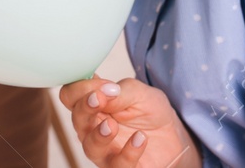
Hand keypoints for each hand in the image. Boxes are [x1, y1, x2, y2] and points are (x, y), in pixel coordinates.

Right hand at [59, 76, 199, 167]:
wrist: (174, 136)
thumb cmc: (150, 111)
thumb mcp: (139, 93)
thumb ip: (119, 91)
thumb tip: (104, 90)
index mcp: (92, 105)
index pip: (70, 96)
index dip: (80, 88)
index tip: (102, 85)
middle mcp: (93, 129)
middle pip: (77, 120)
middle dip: (85, 108)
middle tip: (99, 99)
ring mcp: (105, 151)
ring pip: (90, 148)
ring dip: (99, 135)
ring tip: (113, 125)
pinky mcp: (122, 167)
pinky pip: (118, 166)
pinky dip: (129, 152)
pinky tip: (140, 138)